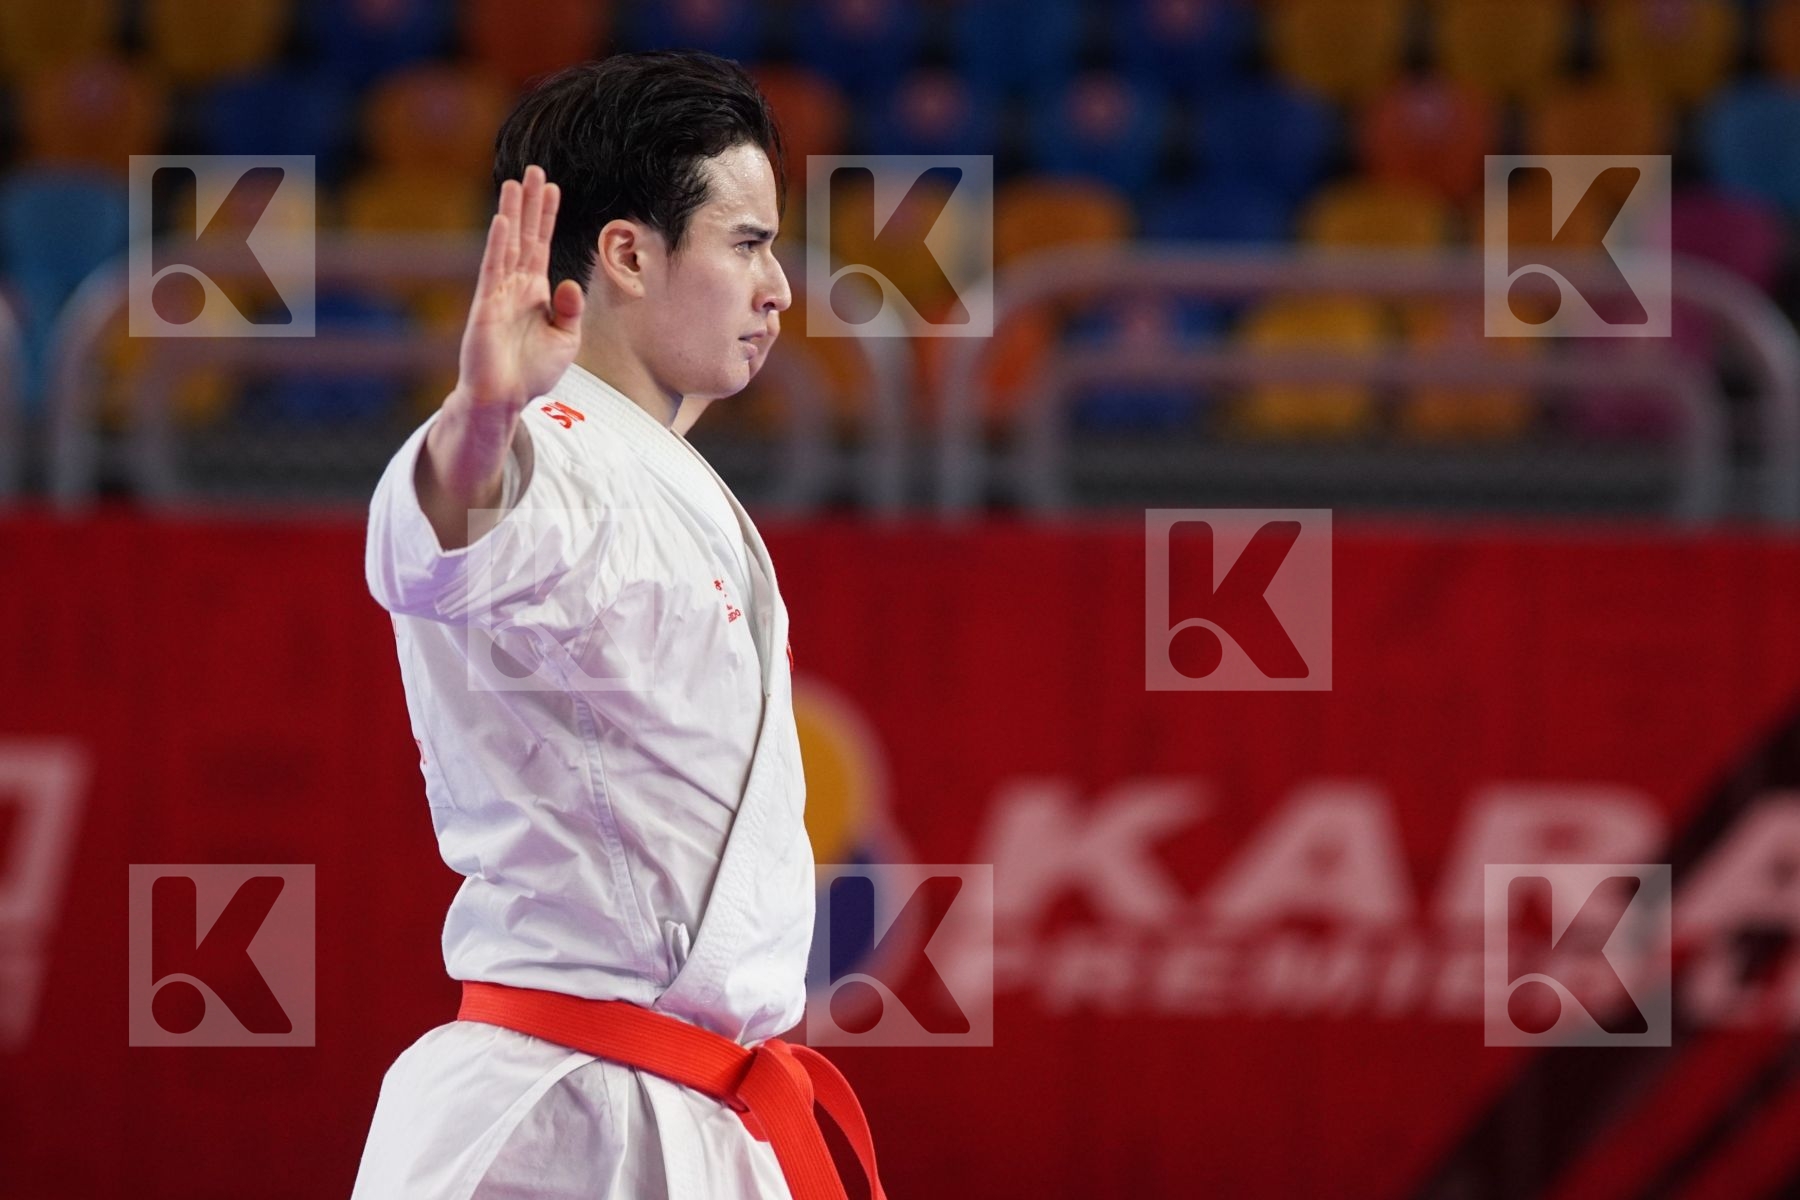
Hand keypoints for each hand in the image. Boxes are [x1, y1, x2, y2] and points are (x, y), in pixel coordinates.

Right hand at [454, 164, 584, 414]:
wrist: (506, 398)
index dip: (546, 216)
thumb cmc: (532, 372)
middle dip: (529, 204)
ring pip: (508, 244)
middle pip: (524, 235)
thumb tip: (569, 284)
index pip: (541, 245)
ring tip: (514, 182)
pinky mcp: (486, 306)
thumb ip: (570, 310)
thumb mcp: (565, 340)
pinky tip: (502, 221)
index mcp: (534, 292)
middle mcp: (515, 286)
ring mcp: (499, 292)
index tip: (552, 187)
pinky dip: (498, 244)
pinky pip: (493, 269)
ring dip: (512, 214)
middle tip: (533, 170)